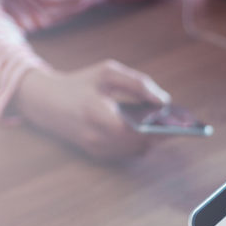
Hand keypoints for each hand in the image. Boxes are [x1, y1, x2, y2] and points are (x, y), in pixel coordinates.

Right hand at [13, 62, 165, 160]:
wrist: (44, 101)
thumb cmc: (79, 83)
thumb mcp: (107, 71)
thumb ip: (137, 83)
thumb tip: (164, 100)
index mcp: (97, 113)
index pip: (137, 129)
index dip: (161, 128)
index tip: (181, 122)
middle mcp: (96, 136)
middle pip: (141, 143)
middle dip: (162, 133)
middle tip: (180, 122)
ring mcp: (95, 148)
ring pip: (136, 150)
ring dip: (153, 139)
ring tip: (169, 125)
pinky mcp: (96, 154)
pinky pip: (127, 152)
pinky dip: (140, 142)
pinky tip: (150, 130)